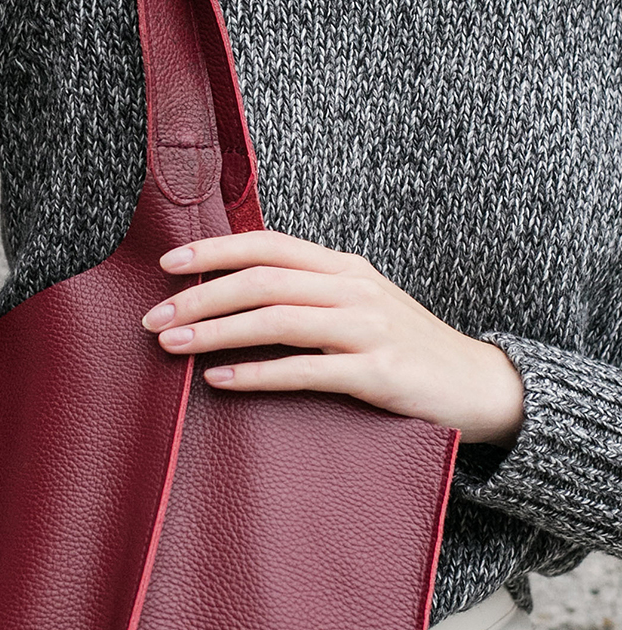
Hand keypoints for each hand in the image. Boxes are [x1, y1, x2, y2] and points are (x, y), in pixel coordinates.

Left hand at [142, 231, 524, 446]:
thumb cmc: (404, 349)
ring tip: (172, 345)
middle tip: (152, 317)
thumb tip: (235, 295)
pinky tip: (219, 379)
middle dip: (200, 296)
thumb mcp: (357, 307)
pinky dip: (256, 374)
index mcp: (344, 268)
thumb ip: (306, 295)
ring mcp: (367, 329)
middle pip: (262, 280)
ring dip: (215, 332)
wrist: (477, 384)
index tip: (167, 264)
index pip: (268, 245)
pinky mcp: (377, 373)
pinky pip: (304, 370)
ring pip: (276, 320)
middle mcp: (353, 290)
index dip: (214, 250)